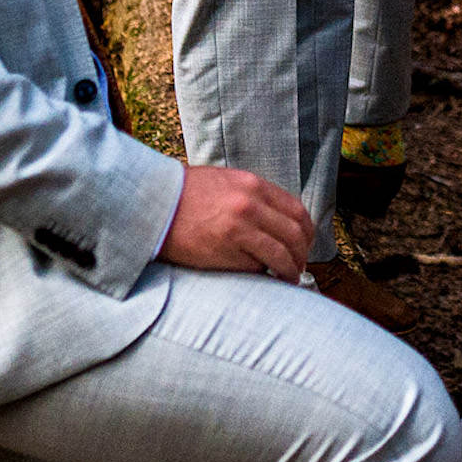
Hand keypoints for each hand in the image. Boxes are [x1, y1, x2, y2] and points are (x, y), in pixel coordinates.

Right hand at [157, 164, 313, 281]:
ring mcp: (239, 229)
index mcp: (253, 185)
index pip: (297, 211)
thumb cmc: (187, 194)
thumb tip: (280, 220)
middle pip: (295, 235)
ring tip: (289, 278)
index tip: (305, 244)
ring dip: (291, 270)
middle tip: (300, 265)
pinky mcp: (225, 252)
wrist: (153, 204)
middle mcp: (250, 205)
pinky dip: (266, 275)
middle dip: (302, 254)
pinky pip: (257, 267)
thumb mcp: (227, 182)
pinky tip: (266, 279)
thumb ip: (255, 197)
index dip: (307, 232)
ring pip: (281, 255)